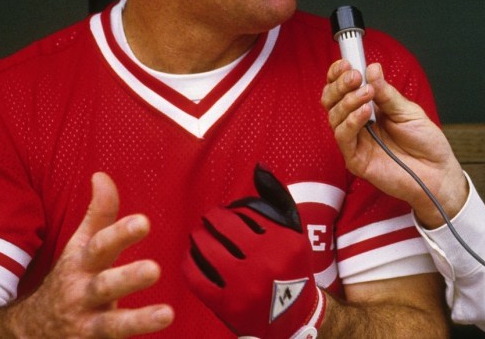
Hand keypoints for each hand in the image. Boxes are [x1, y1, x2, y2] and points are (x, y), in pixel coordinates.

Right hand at [6, 172, 172, 336]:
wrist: (29, 329)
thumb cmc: (70, 277)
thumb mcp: (79, 246)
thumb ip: (98, 214)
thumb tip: (102, 175)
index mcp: (82, 264)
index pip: (101, 245)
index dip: (120, 233)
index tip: (144, 222)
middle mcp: (83, 293)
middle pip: (106, 285)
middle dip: (128, 278)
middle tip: (154, 268)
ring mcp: (87, 325)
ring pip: (111, 324)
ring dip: (138, 321)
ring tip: (167, 314)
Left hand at [183, 164, 324, 338]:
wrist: (296, 317)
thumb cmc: (292, 268)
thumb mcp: (294, 233)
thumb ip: (277, 199)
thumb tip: (259, 167)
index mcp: (284, 241)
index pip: (246, 213)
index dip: (231, 210)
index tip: (225, 212)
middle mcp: (266, 261)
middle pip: (224, 227)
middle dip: (211, 219)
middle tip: (207, 220)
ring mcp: (245, 284)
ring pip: (208, 249)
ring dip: (198, 238)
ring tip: (198, 235)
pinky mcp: (227, 304)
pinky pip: (197, 277)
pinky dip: (189, 263)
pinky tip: (190, 257)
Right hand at [321, 61, 467, 226]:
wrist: (437, 172)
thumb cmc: (425, 142)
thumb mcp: (408, 110)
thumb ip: (387, 92)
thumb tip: (372, 68)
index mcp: (368, 108)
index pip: (343, 88)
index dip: (339, 75)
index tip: (346, 63)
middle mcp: (357, 123)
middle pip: (332, 100)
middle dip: (340, 85)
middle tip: (355, 77)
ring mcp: (355, 142)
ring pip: (334, 117)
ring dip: (348, 101)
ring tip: (368, 94)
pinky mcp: (355, 160)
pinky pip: (343, 138)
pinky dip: (351, 122)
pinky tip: (365, 112)